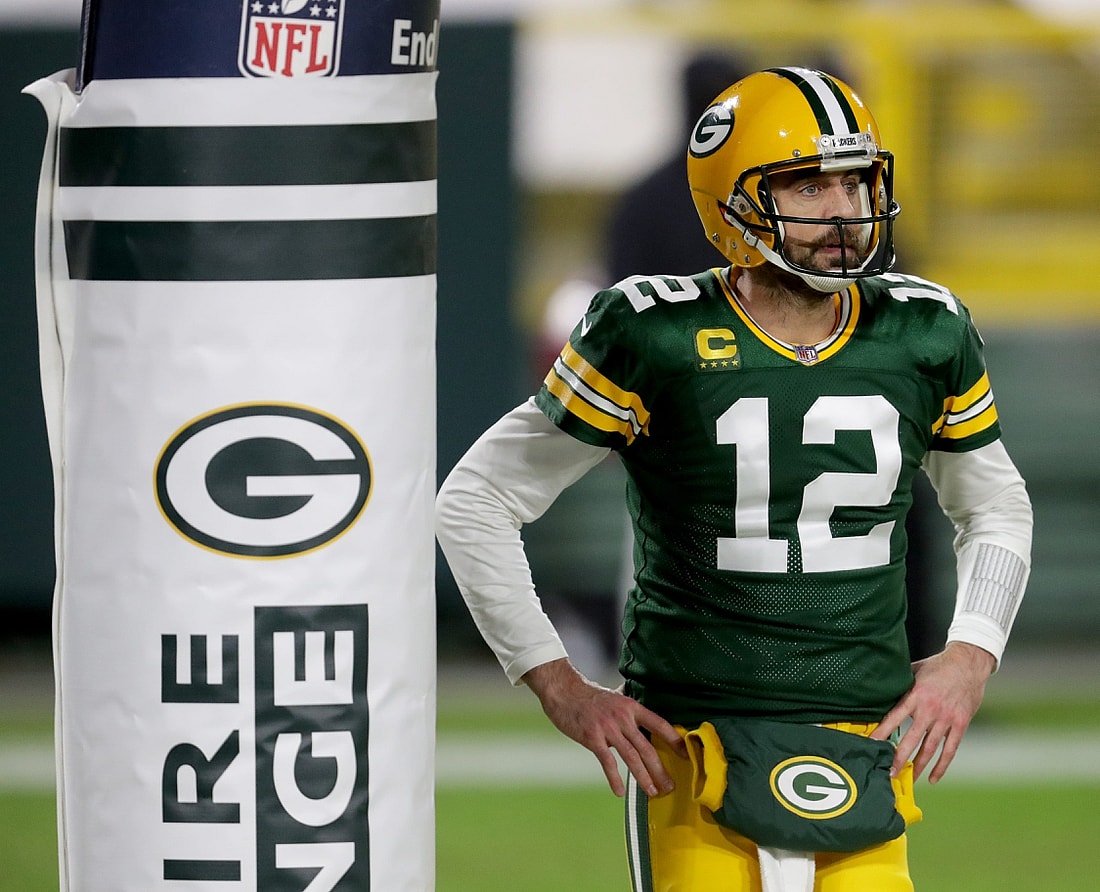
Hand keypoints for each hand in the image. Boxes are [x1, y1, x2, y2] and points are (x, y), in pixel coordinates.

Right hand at [522, 658, 687, 797]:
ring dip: (644, 777)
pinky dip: (614, 779)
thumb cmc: (588, 695)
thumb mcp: (613, 696)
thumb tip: (639, 711)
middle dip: (660, 769)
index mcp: (631, 707)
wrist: (563, 691)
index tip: (685, 754)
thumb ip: (627, 706)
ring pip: (631, 757)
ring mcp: (608, 728)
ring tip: (653, 792)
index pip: (659, 723)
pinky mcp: (592, 738)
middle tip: (670, 786)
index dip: (674, 739)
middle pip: (647, 747)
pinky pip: (607, 762)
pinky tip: (619, 792)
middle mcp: (623, 717)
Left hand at [871, 641, 995, 783]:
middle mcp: (930, 709)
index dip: (882, 733)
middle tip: (888, 773)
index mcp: (915, 695)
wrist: (968, 663)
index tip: (871, 745)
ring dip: (918, 766)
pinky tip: (933, 778)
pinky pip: (950, 750)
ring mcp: (947, 719)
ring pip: (930, 748)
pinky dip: (941, 765)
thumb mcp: (915, 671)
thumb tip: (880, 693)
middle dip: (899, 758)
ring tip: (908, 779)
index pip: (894, 718)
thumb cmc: (938, 666)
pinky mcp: (960, 724)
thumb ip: (900, 685)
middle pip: (912, 739)